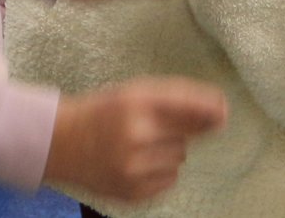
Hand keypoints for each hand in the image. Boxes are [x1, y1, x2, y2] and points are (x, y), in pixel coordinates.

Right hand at [46, 79, 227, 202]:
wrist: (61, 143)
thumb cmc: (102, 112)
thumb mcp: (133, 92)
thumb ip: (176, 98)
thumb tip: (222, 112)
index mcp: (135, 102)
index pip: (187, 105)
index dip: (210, 109)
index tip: (223, 110)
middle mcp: (136, 134)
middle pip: (187, 135)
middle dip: (176, 130)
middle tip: (150, 128)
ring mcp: (134, 167)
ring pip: (179, 159)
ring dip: (167, 152)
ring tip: (138, 146)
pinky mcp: (133, 192)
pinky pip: (169, 180)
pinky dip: (159, 172)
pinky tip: (135, 162)